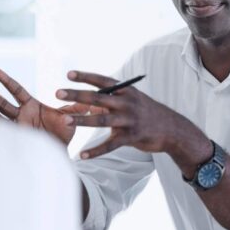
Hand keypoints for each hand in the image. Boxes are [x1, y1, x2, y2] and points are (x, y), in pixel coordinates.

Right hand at [0, 68, 105, 144]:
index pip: (16, 90)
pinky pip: (5, 131)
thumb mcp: (69, 118)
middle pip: (4, 101)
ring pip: (1, 116)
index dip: (6, 81)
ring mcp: (18, 127)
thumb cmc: (62, 135)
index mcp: (31, 106)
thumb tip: (89, 99)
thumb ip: (75, 108)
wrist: (60, 153)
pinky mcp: (18, 138)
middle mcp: (21, 115)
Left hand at [57, 70, 210, 165]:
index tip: (68, 74)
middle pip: (98, 97)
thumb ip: (112, 97)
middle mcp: (127, 102)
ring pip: (101, 120)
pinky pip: (110, 145)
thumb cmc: (145, 112)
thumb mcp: (132, 99)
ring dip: (82, 119)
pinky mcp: (131, 137)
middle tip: (57, 93)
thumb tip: (87, 96)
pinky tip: (82, 155)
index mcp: (126, 90)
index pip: (103, 80)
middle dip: (77, 95)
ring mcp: (129, 120)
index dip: (85, 76)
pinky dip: (95, 151)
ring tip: (64, 119)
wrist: (171, 129)